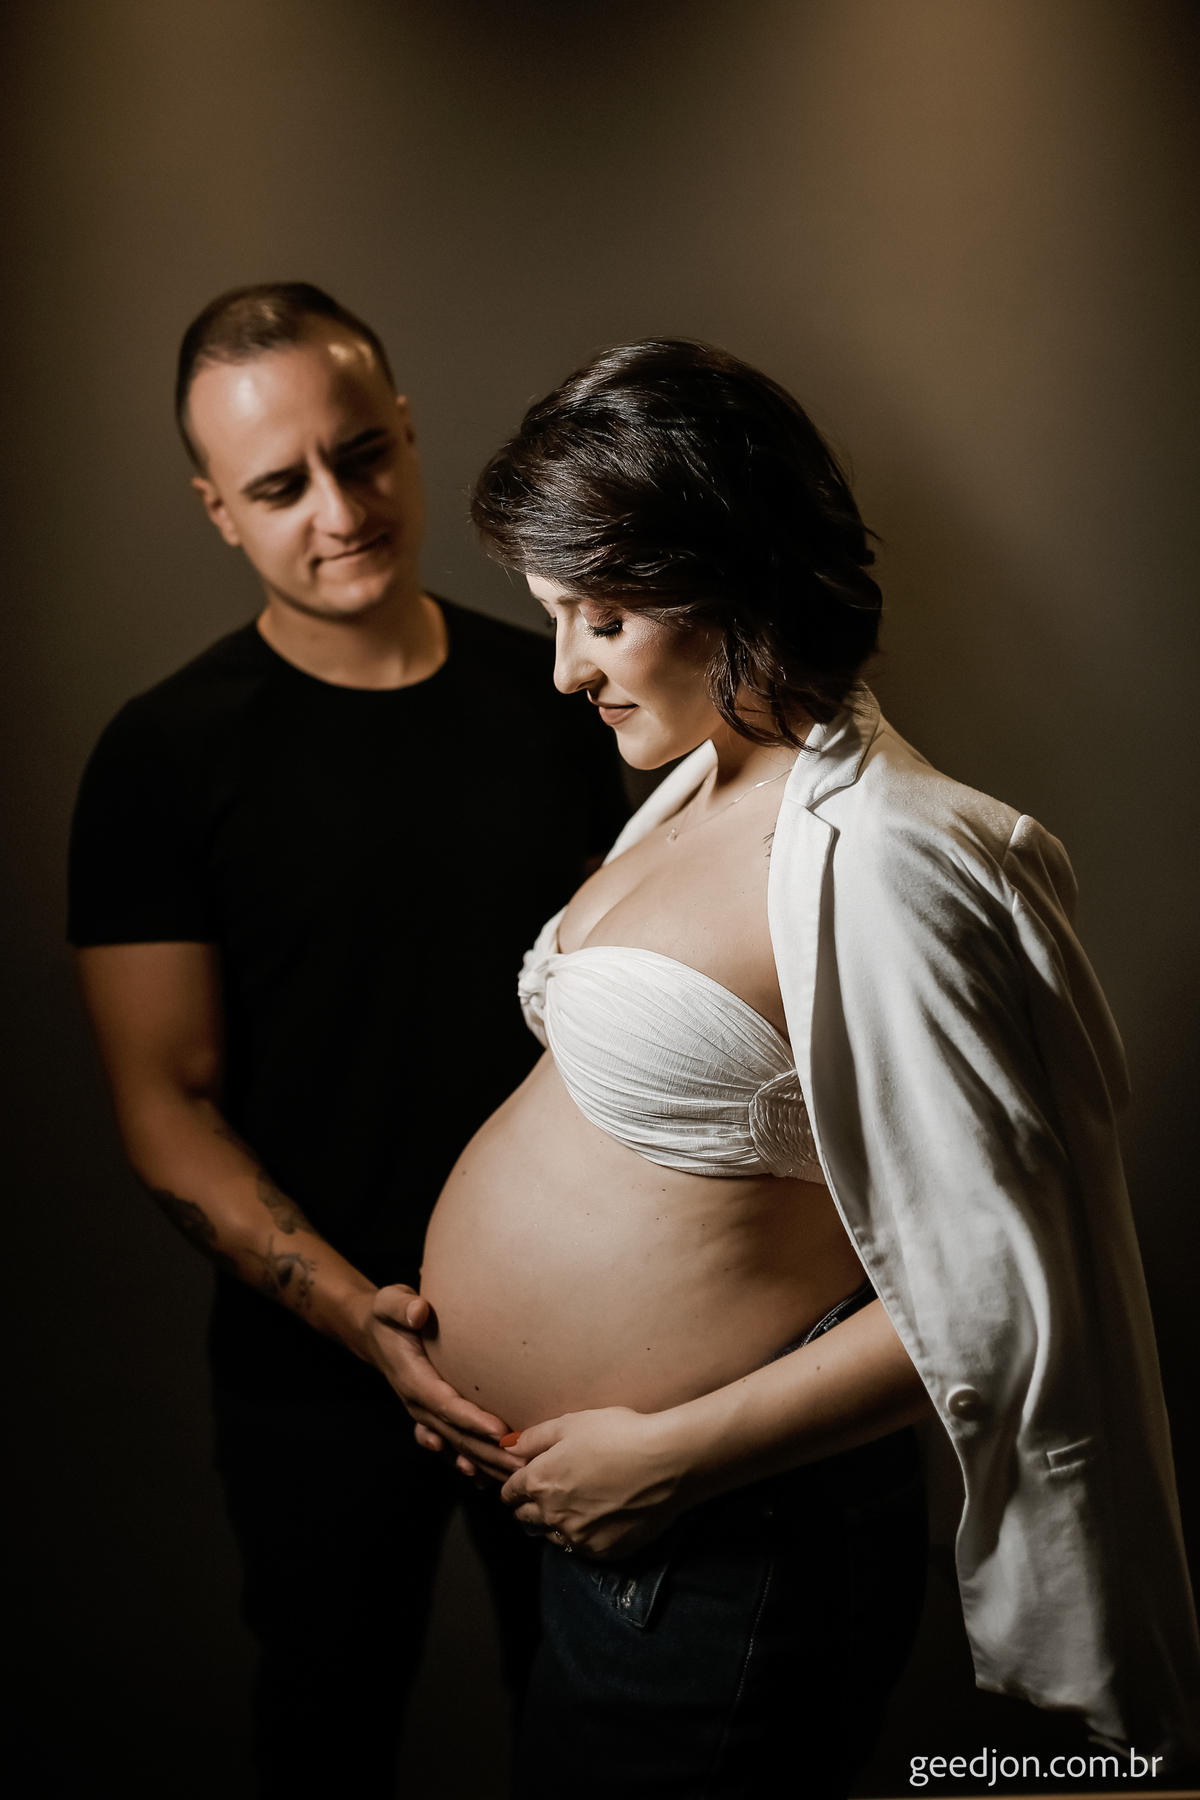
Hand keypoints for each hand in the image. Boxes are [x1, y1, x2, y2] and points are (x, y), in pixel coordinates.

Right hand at [366, 1285, 522, 1480]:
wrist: (375, 1336)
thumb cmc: (389, 1317)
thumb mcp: (388, 1303)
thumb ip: (401, 1306)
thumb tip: (418, 1311)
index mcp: (413, 1380)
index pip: (445, 1404)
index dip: (471, 1419)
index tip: (499, 1430)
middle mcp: (419, 1404)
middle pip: (456, 1435)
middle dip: (488, 1452)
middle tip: (522, 1464)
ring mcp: (426, 1415)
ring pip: (458, 1446)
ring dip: (487, 1463)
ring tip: (516, 1475)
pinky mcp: (433, 1418)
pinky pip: (453, 1445)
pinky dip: (471, 1463)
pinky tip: (489, 1479)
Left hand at [500, 1406, 686, 1559]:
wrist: (665, 1463)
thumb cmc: (618, 1435)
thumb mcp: (571, 1423)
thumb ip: (534, 1438)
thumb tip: (508, 1448)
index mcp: (540, 1481)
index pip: (511, 1492)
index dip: (515, 1485)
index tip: (524, 1482)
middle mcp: (552, 1514)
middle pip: (525, 1518)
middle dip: (529, 1505)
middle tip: (546, 1494)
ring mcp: (578, 1537)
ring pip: (551, 1536)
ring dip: (552, 1524)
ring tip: (572, 1507)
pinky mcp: (603, 1552)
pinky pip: (580, 1548)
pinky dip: (581, 1536)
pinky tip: (596, 1519)